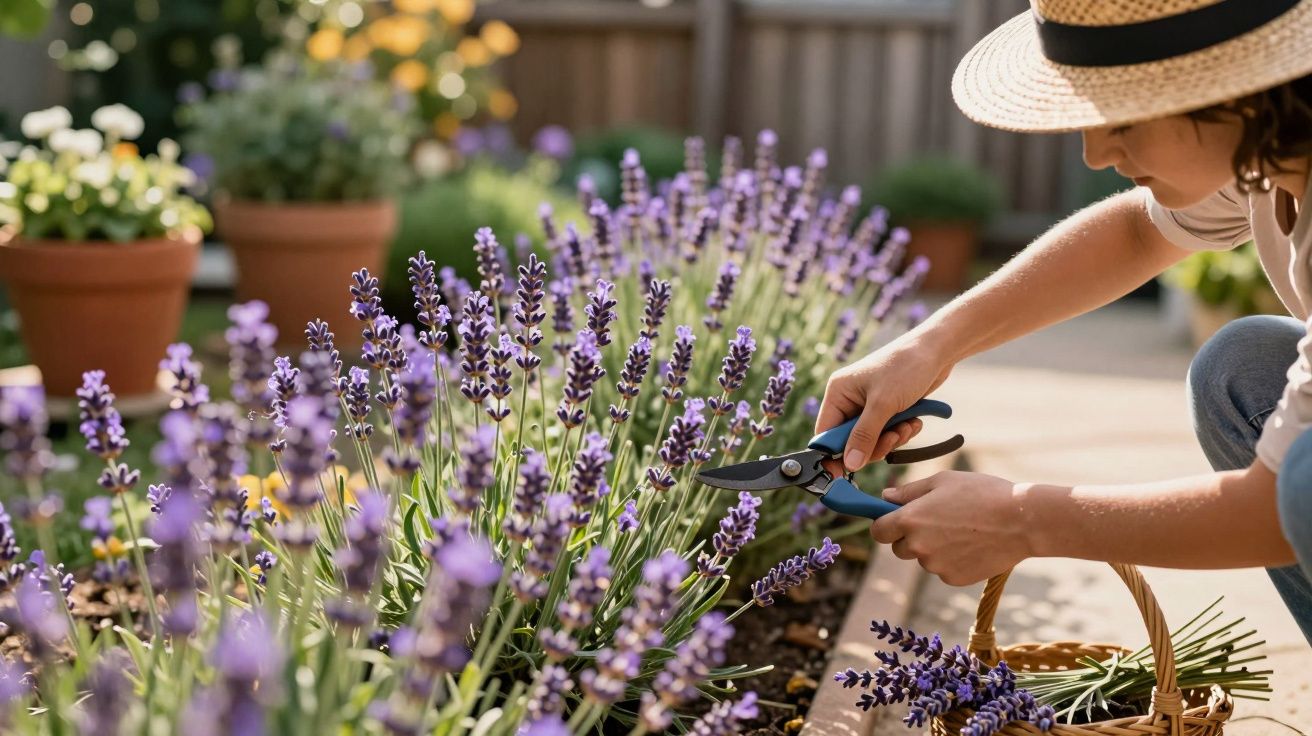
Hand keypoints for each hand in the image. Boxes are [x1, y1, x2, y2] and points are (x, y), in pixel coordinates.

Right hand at [816, 335, 953, 472]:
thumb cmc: (906, 367)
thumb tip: (849, 465)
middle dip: (873, 444)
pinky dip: (901, 432)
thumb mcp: (883, 405)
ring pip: (871, 440)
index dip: (833, 455)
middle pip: (850, 441)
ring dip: (891, 439)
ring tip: (907, 425)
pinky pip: (887, 433)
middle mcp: (849, 400)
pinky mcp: (887, 409)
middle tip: (892, 438)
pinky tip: (914, 421)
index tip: (841, 475)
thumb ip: (864, 436)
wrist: (937, 351)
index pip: (825, 433)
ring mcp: (868, 405)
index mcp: (838, 393)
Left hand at [869, 470, 1033, 585]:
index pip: (878, 531)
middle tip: (935, 521)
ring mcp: (936, 566)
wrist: (1021, 521)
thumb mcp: (943, 481)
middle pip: (899, 548)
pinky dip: (951, 560)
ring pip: (923, 558)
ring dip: (933, 548)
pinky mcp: (954, 579)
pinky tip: (972, 544)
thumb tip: (885, 497)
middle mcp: (918, 547)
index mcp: (910, 520)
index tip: (894, 520)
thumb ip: (909, 491)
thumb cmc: (982, 493)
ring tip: (962, 529)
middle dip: (910, 537)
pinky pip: (943, 569)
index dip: (885, 525)